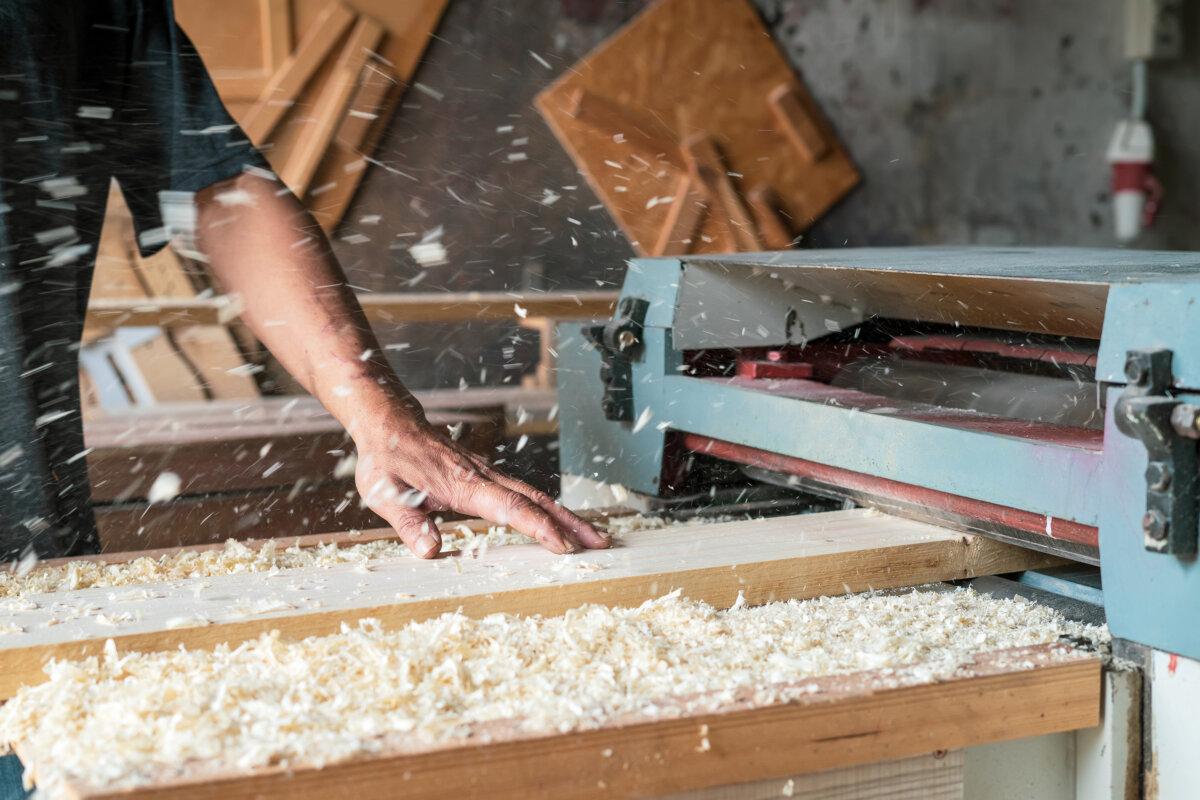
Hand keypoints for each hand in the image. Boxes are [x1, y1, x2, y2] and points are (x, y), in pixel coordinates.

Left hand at [353, 421, 609, 558]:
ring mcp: (488, 475)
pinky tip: (558, 520)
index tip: (563, 546)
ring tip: (593, 536)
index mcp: (463, 485)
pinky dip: (547, 508)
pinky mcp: (486, 476)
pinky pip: (523, 493)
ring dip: (565, 516)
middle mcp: (483, 477)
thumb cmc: (387, 458)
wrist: (390, 422)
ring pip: (535, 495)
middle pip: (536, 500)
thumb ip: (409, 523)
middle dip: (570, 523)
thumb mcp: (385, 494)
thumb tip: (431, 550)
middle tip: (600, 543)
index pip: (510, 508)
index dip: (538, 528)